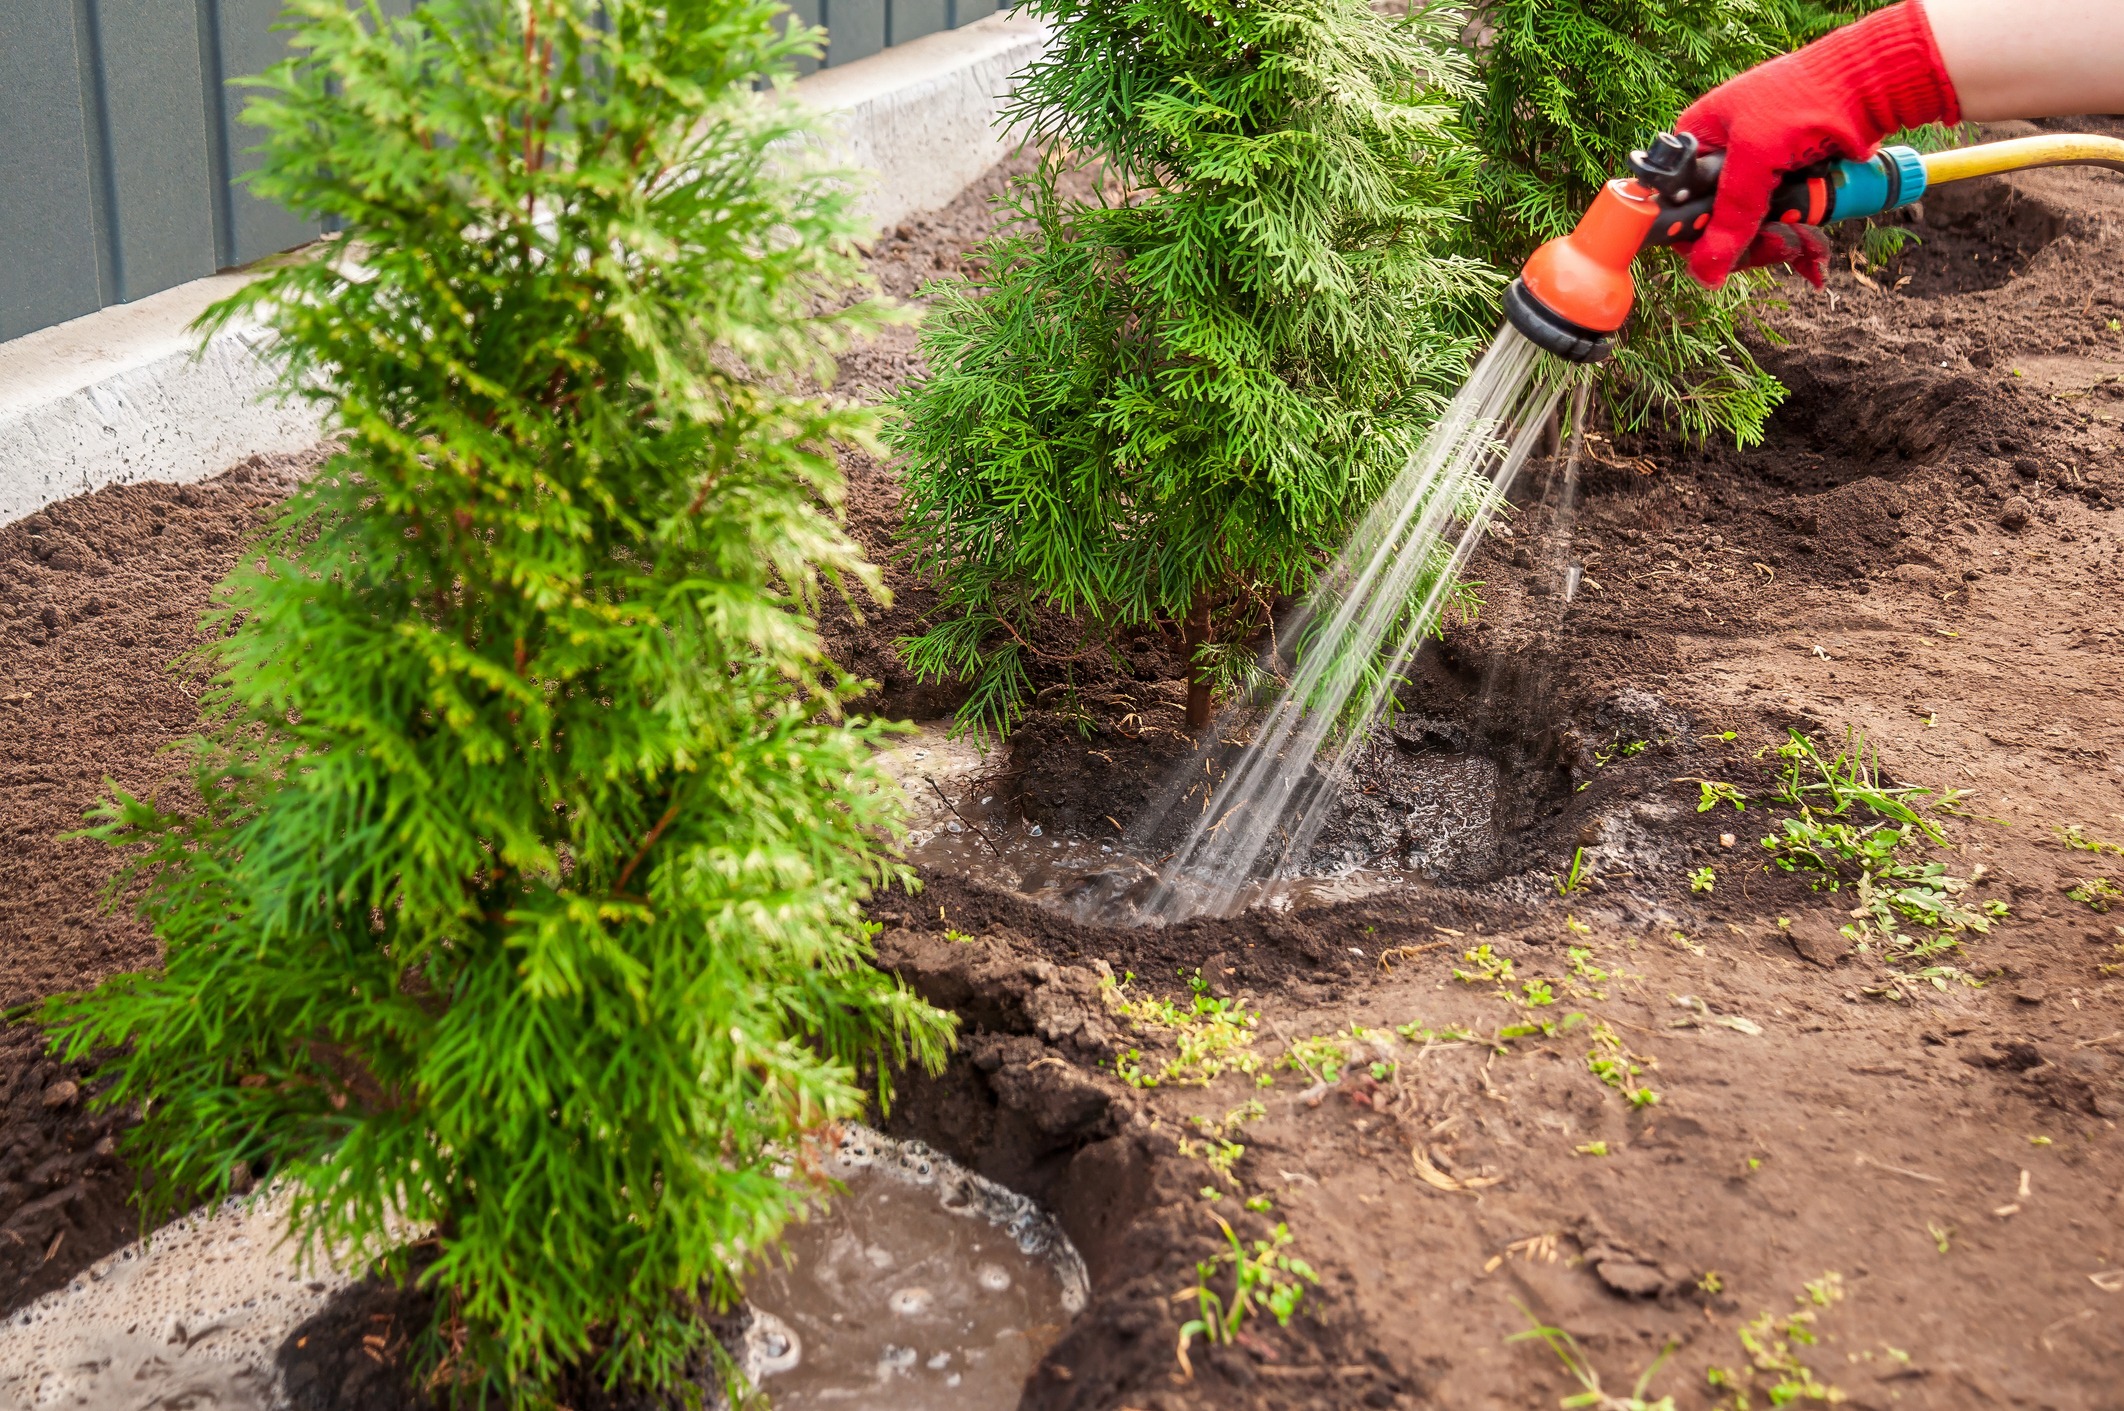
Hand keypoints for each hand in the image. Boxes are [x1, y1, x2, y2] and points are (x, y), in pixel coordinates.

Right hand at [1676, 1, 1958, 288]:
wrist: (1871, 82)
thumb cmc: (1805, 99)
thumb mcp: (1756, 159)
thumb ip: (1730, 216)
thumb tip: (1704, 273)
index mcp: (1700, 144)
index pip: (1682, 208)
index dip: (1700, 238)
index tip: (1727, 253)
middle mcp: (1724, 161)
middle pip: (1720, 227)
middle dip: (1754, 245)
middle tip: (1784, 246)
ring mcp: (1759, 174)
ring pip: (1755, 231)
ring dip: (1784, 244)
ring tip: (1810, 245)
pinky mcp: (1790, 183)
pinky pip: (1784, 226)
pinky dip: (1800, 242)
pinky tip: (1816, 257)